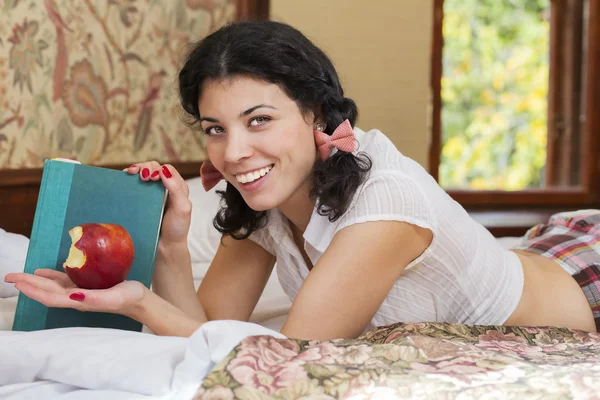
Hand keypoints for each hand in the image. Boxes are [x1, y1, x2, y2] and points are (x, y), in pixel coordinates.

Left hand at [4, 269, 146, 316]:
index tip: (18, 282)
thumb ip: (91, 298)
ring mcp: (80, 292)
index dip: (33, 290)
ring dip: (36, 281)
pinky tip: (44, 272)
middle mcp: (75, 298)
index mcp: (79, 301)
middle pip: (47, 291)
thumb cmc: (128, 297)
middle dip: (28, 284)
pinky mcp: (87, 286)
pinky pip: (64, 281)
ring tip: (21, 276)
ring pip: (53, 286)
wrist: (139, 301)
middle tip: (10, 276)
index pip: (49, 296)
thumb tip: (71, 295)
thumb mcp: (112, 296)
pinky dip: (52, 276)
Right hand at [124, 162, 191, 245]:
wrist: (165, 247)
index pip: (167, 169)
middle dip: (145, 167)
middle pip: (153, 168)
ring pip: (143, 175)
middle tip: (141, 176)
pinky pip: (134, 186)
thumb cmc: (176, 228)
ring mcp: (151, 194)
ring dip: (136, 169)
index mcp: (177, 188)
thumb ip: (176, 189)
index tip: (152, 177)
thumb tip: (163, 170)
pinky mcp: (140, 201)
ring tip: (130, 173)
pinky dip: (128, 180)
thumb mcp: (182, 208)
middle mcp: (164, 188)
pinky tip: (124, 179)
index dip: (158, 169)